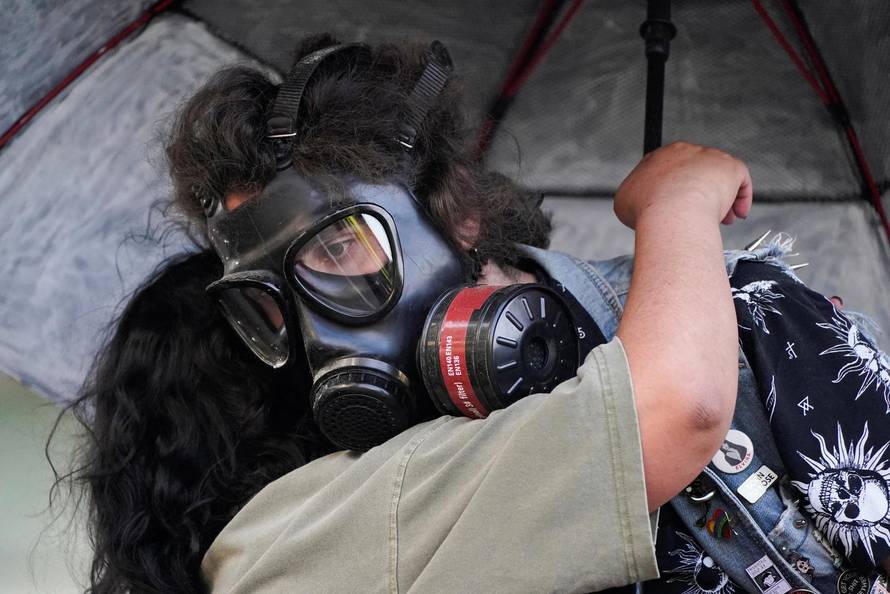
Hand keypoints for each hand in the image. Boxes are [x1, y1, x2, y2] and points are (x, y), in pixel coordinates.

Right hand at [614, 142, 752, 228]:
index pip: (672, 172)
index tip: (678, 209)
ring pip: (719, 179)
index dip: (676, 194)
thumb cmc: (648, 210)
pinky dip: (740, 199)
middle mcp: (685, 152)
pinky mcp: (730, 167)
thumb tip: (639, 204)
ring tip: (721, 221)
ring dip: (722, 201)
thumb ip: (635, 197)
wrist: (671, 212)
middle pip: (697, 174)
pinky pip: (740, 182)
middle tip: (700, 217)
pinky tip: (736, 214)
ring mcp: (709, 157)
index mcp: (659, 158)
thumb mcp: (625, 201)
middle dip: (700, 196)